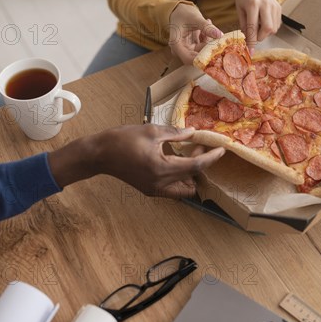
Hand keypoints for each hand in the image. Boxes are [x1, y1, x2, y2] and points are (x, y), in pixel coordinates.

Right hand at [49, 125, 224, 198]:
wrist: (98, 155)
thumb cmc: (122, 140)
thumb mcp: (152, 131)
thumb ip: (176, 134)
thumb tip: (194, 133)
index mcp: (161, 169)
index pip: (195, 167)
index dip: (211, 158)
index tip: (222, 149)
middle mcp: (159, 184)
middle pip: (192, 179)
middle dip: (200, 164)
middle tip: (199, 147)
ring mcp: (154, 190)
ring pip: (183, 188)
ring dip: (190, 173)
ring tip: (186, 153)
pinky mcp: (149, 190)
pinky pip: (172, 188)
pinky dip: (179, 176)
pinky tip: (175, 159)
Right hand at [169, 3, 222, 64]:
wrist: (179, 11)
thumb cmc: (183, 13)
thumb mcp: (195, 18)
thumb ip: (207, 27)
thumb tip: (220, 35)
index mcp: (177, 45)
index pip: (189, 59)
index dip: (202, 59)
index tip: (216, 52)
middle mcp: (181, 50)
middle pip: (198, 56)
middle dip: (209, 48)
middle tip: (216, 34)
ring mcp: (187, 50)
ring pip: (203, 52)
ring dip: (209, 40)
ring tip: (207, 23)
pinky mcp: (193, 48)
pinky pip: (204, 47)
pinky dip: (207, 38)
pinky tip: (206, 26)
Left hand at [235, 0, 281, 54]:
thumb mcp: (239, 9)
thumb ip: (244, 24)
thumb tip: (247, 39)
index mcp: (252, 4)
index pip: (253, 27)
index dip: (252, 41)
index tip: (250, 51)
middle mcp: (265, 4)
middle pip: (268, 28)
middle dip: (260, 37)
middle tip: (254, 36)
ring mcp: (274, 6)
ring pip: (273, 28)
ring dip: (265, 33)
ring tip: (258, 26)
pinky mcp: (279, 7)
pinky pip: (277, 24)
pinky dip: (270, 28)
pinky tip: (263, 22)